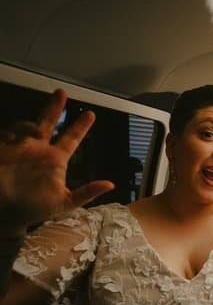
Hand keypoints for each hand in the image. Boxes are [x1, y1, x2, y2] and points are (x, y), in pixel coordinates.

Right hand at [0, 89, 113, 231]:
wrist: (6, 212)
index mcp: (55, 160)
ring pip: (27, 125)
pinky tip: (12, 141)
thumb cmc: (34, 208)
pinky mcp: (4, 149)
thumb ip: (87, 193)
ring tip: (30, 136)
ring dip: (28, 126)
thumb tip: (110, 184)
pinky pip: (7, 134)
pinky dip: (10, 134)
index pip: (71, 138)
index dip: (81, 126)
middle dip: (55, 106)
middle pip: (49, 121)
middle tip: (62, 92)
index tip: (91, 114)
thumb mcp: (64, 203)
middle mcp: (39, 149)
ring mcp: (20, 147)